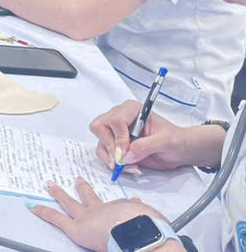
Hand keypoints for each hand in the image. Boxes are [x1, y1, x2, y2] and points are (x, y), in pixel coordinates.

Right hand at [29, 179, 165, 251]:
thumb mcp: (97, 248)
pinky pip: (124, 205)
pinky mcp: (121, 206)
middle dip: (59, 194)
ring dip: (84, 188)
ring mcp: (105, 209)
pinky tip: (133, 200)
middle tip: (51, 184)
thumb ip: (97, 242)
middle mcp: (89, 216)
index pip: (57, 219)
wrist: (131, 233)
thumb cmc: (111, 245)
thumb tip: (103, 241)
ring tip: (79, 180)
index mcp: (80, 229)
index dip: (44, 212)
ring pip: (91, 197)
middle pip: (70, 203)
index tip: (32, 205)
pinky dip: (128, 203)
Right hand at [89, 101, 206, 170]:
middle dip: (109, 146)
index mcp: (132, 110)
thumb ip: (145, 146)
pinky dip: (113, 164)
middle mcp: (120, 118)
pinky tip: (129, 167)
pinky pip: (105, 154)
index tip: (124, 152)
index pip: (115, 120)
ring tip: (128, 167)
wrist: (179, 151)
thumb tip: (126, 155)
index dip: (118, 137)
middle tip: (120, 161)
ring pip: (100, 143)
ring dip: (110, 158)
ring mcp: (116, 132)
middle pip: (99, 128)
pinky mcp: (115, 146)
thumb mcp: (165, 141)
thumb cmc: (175, 140)